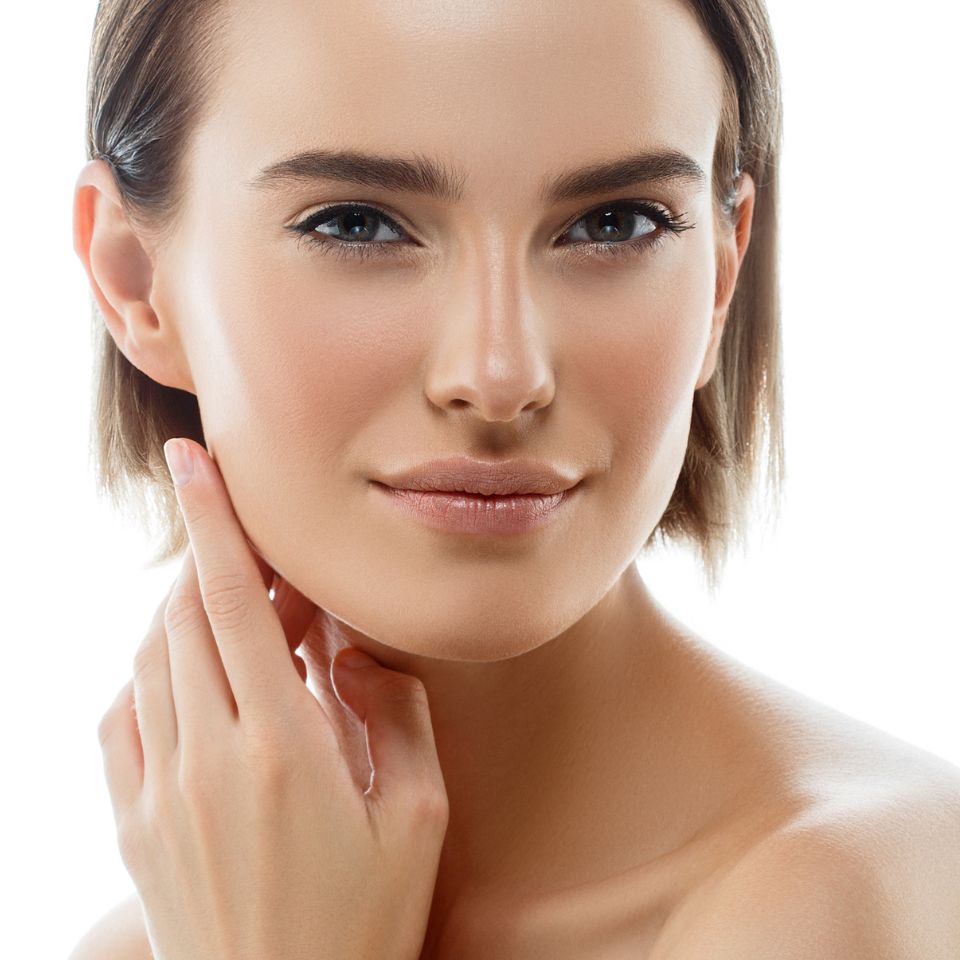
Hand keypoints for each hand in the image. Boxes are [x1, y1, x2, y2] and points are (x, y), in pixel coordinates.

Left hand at [96, 438, 449, 959]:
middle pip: (188, 617)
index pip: (234, 603)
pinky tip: (191, 679)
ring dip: (190, 615)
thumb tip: (354, 650)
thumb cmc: (364, 920)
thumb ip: (393, 714)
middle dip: (216, 562)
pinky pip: (121, 718)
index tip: (192, 462)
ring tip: (244, 616)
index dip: (213, 523)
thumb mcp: (418, 816)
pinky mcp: (131, 825)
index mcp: (281, 747)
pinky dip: (151, 674)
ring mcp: (157, 792)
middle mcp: (205, 758)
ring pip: (152, 659)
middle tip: (266, 559)